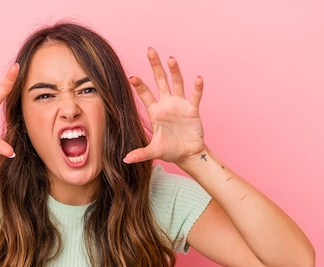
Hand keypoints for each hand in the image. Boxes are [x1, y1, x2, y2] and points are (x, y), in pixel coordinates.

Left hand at [124, 48, 205, 166]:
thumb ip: (140, 153)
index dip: (139, 85)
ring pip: (177, 83)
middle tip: (150, 50)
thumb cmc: (169, 150)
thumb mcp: (153, 152)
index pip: (145, 94)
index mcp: (155, 111)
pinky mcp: (193, 109)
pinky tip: (197, 78)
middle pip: (160, 80)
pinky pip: (195, 96)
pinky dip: (197, 88)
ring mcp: (180, 105)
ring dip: (175, 71)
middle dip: (155, 66)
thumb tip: (125, 160)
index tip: (131, 76)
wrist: (187, 154)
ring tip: (171, 59)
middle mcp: (167, 104)